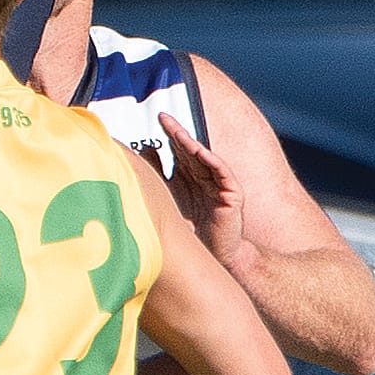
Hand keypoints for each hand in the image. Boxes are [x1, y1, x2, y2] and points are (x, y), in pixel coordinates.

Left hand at [161, 115, 249, 269]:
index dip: (169, 134)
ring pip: (205, 159)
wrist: (212, 256)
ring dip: (192, 144)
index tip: (158, 118)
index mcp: (189, 177)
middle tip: (163, 118)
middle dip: (177, 134)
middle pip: (190, 150)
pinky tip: (201, 152)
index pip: (178, 150)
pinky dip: (213, 161)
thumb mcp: (168, 199)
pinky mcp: (232, 195)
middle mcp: (203, 177)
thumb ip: (158, 175)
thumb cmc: (190, 231)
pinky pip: (223, 173)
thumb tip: (143, 149)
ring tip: (178, 133)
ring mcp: (218, 184)